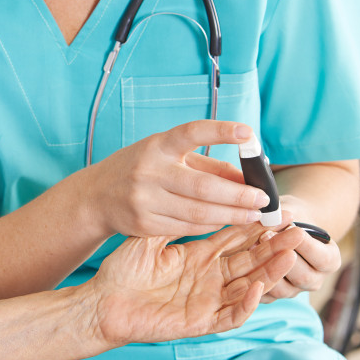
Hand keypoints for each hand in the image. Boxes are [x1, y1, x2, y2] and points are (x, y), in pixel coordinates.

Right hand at [82, 120, 271, 238]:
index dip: (220, 131)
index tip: (248, 133)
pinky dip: (211, 226)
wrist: (96, 197)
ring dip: (231, 215)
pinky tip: (227, 223)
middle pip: (203, 186)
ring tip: (253, 215)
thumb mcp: (167, 156)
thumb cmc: (140, 169)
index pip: (191, 133)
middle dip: (238, 194)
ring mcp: (144, 200)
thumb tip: (247, 176)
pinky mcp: (144, 224)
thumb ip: (206, 165)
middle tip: (263, 199)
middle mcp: (149, 171)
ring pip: (198, 213)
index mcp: (157, 146)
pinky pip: (187, 228)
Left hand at [89, 222, 303, 344]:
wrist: (102, 303)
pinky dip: (247, 303)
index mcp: (199, 258)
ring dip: (271, 272)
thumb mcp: (150, 239)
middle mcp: (209, 279)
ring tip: (291, 253)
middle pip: (251, 262)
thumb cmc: (122, 271)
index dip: (257, 226)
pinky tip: (260, 286)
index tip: (276, 210)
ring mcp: (207, 302)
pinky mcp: (200, 323)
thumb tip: (195, 190)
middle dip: (275, 246)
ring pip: (250, 287)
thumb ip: (175, 220)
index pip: (236, 240)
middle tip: (298, 228)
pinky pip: (231, 315)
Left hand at [260, 197, 342, 301]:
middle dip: (283, 256)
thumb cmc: (294, 217)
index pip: (322, 258)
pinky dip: (253, 281)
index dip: (306, 245)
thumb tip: (272, 215)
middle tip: (264, 236)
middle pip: (303, 276)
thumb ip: (287, 215)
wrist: (286, 230)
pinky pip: (264, 295)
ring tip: (251, 246)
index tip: (291, 228)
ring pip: (282, 289)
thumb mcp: (294, 211)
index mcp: (330, 261)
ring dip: (265, 269)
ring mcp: (294, 291)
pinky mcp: (274, 296)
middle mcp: (315, 280)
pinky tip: (241, 263)